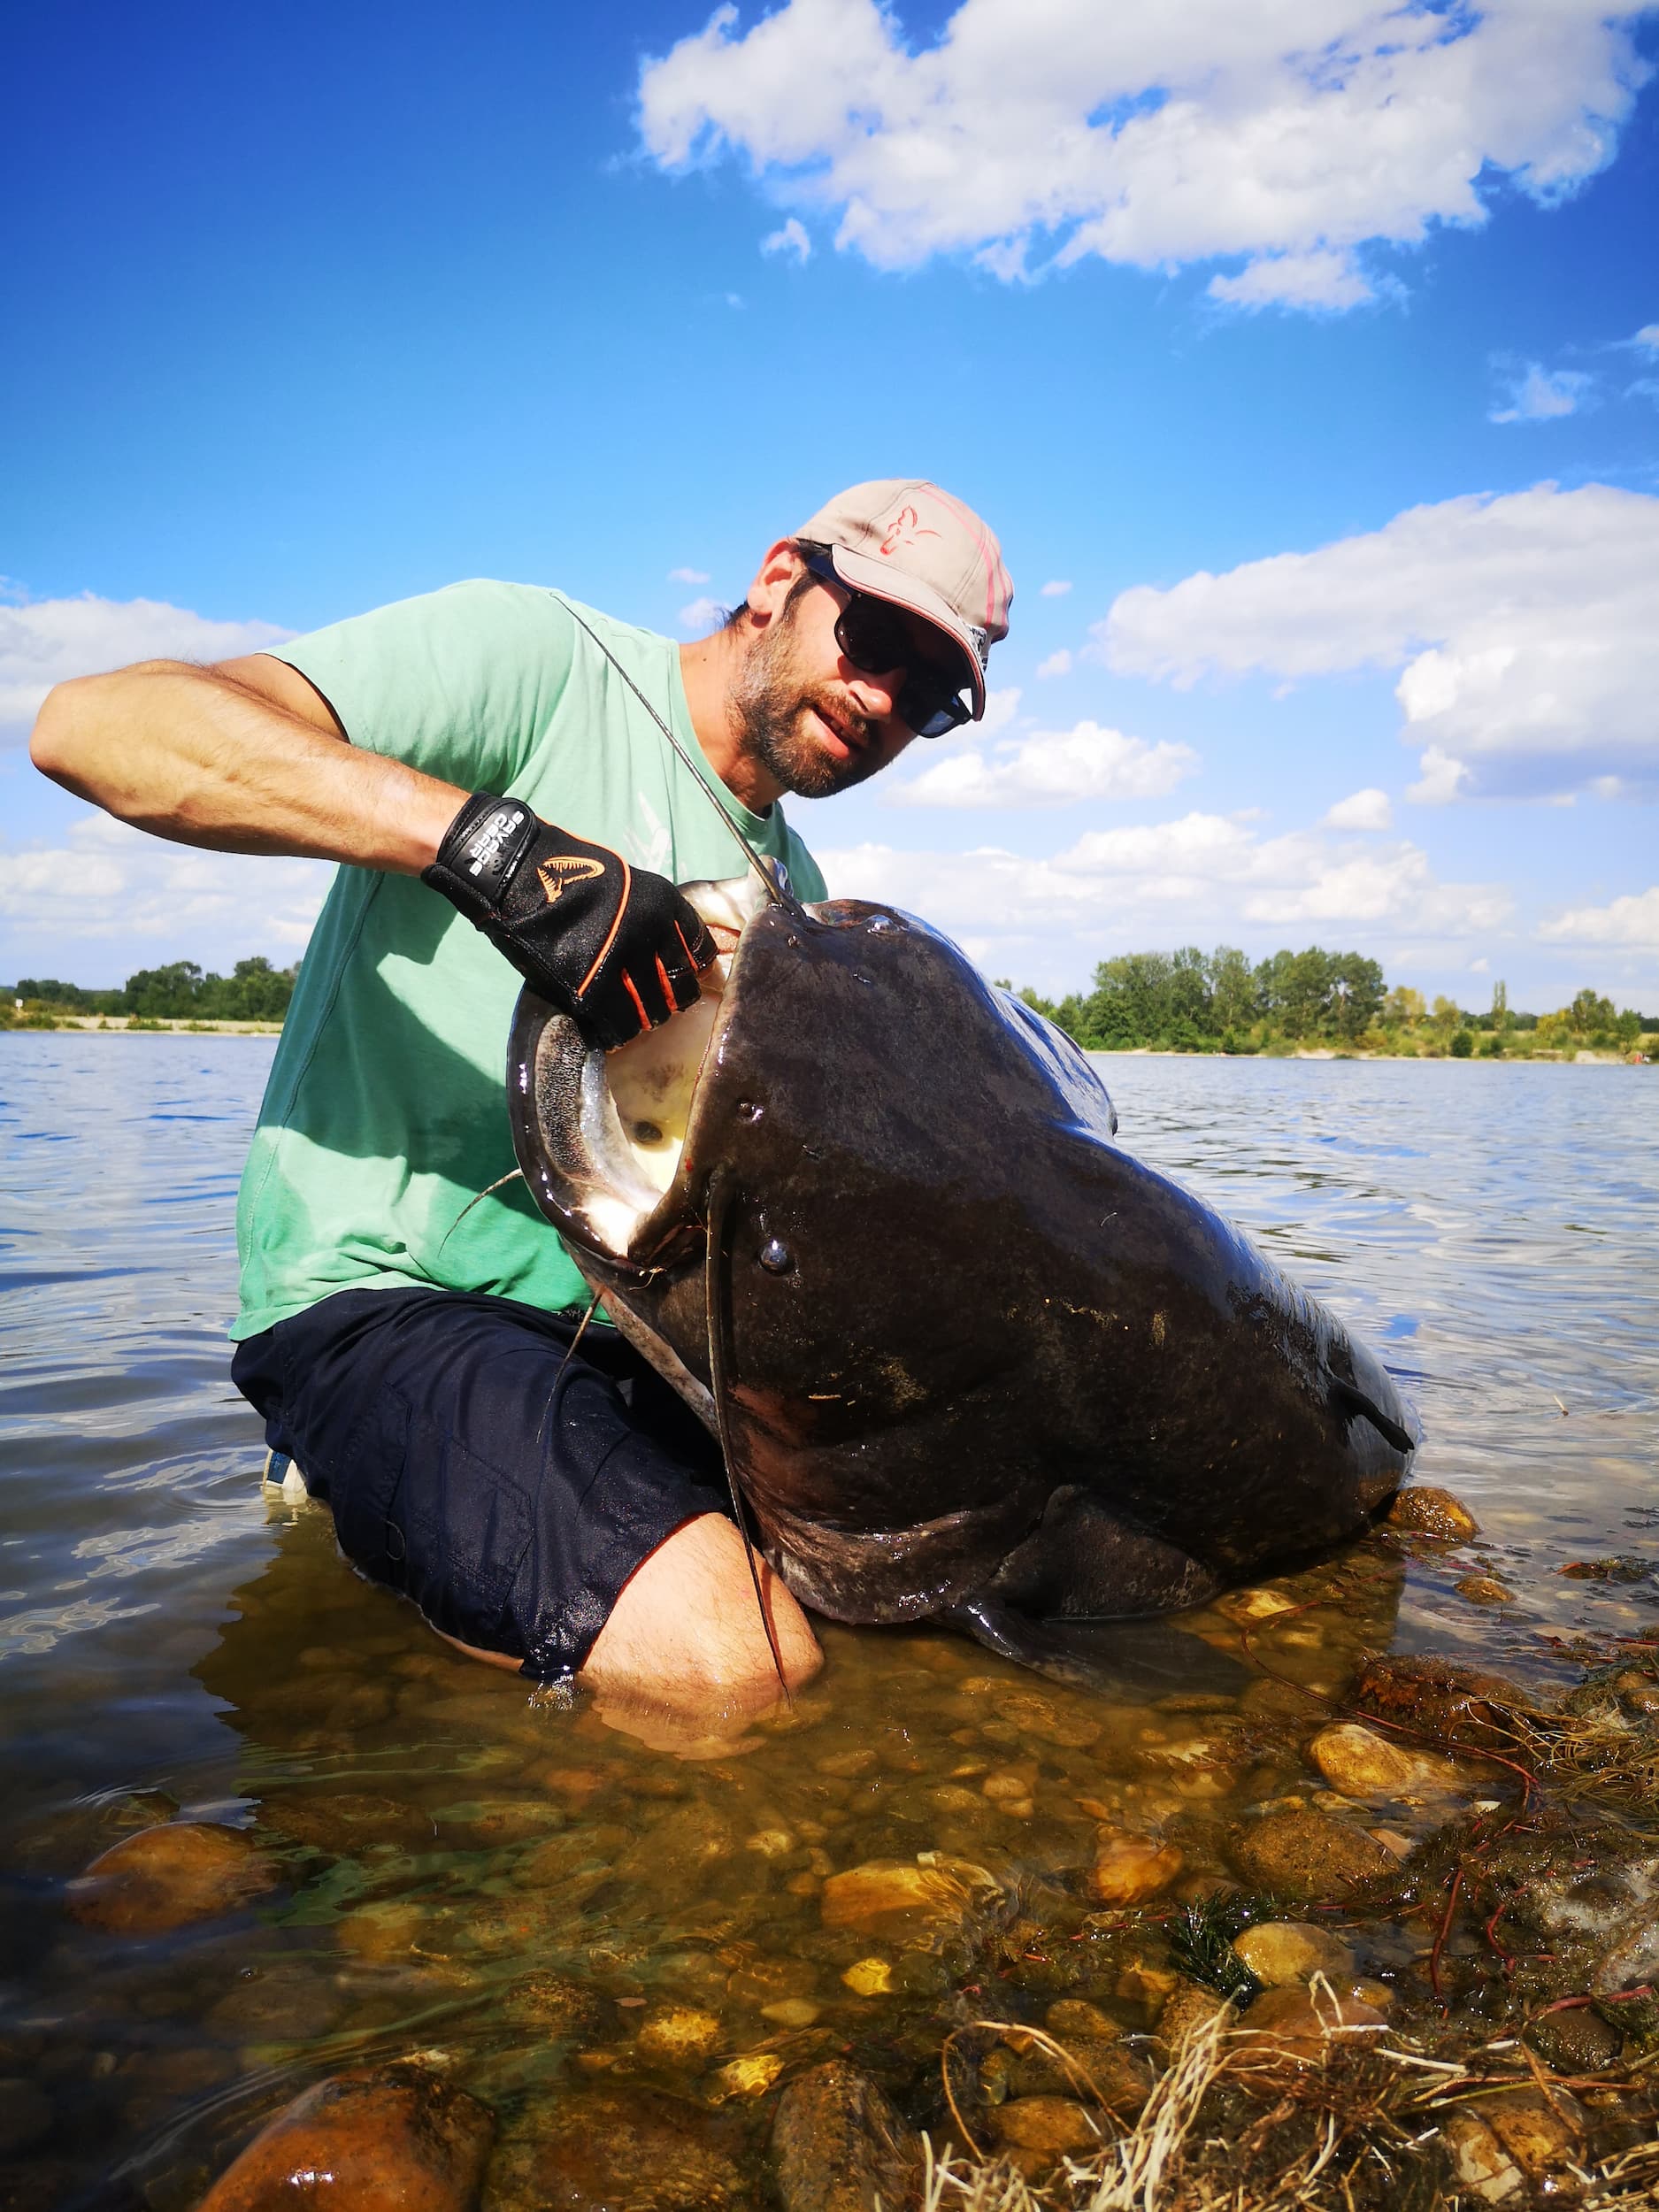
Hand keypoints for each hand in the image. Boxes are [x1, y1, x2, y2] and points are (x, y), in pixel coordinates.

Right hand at [424, 794, 716, 1048]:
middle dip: (675, 999)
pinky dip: (620, 1032)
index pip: (700, 947)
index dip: (695, 966)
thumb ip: (651, 914)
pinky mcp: (592, 988)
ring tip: (638, 1020)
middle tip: (664, 1004)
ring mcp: (623, 963)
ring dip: (649, 1019)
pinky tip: (614, 1030)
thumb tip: (664, 949)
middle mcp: (652, 934)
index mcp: (664, 904)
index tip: (686, 974)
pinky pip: (620, 1024)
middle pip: (682, 986)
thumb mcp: (628, 883)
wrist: (522, 875)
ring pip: (655, 1011)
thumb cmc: (572, 873)